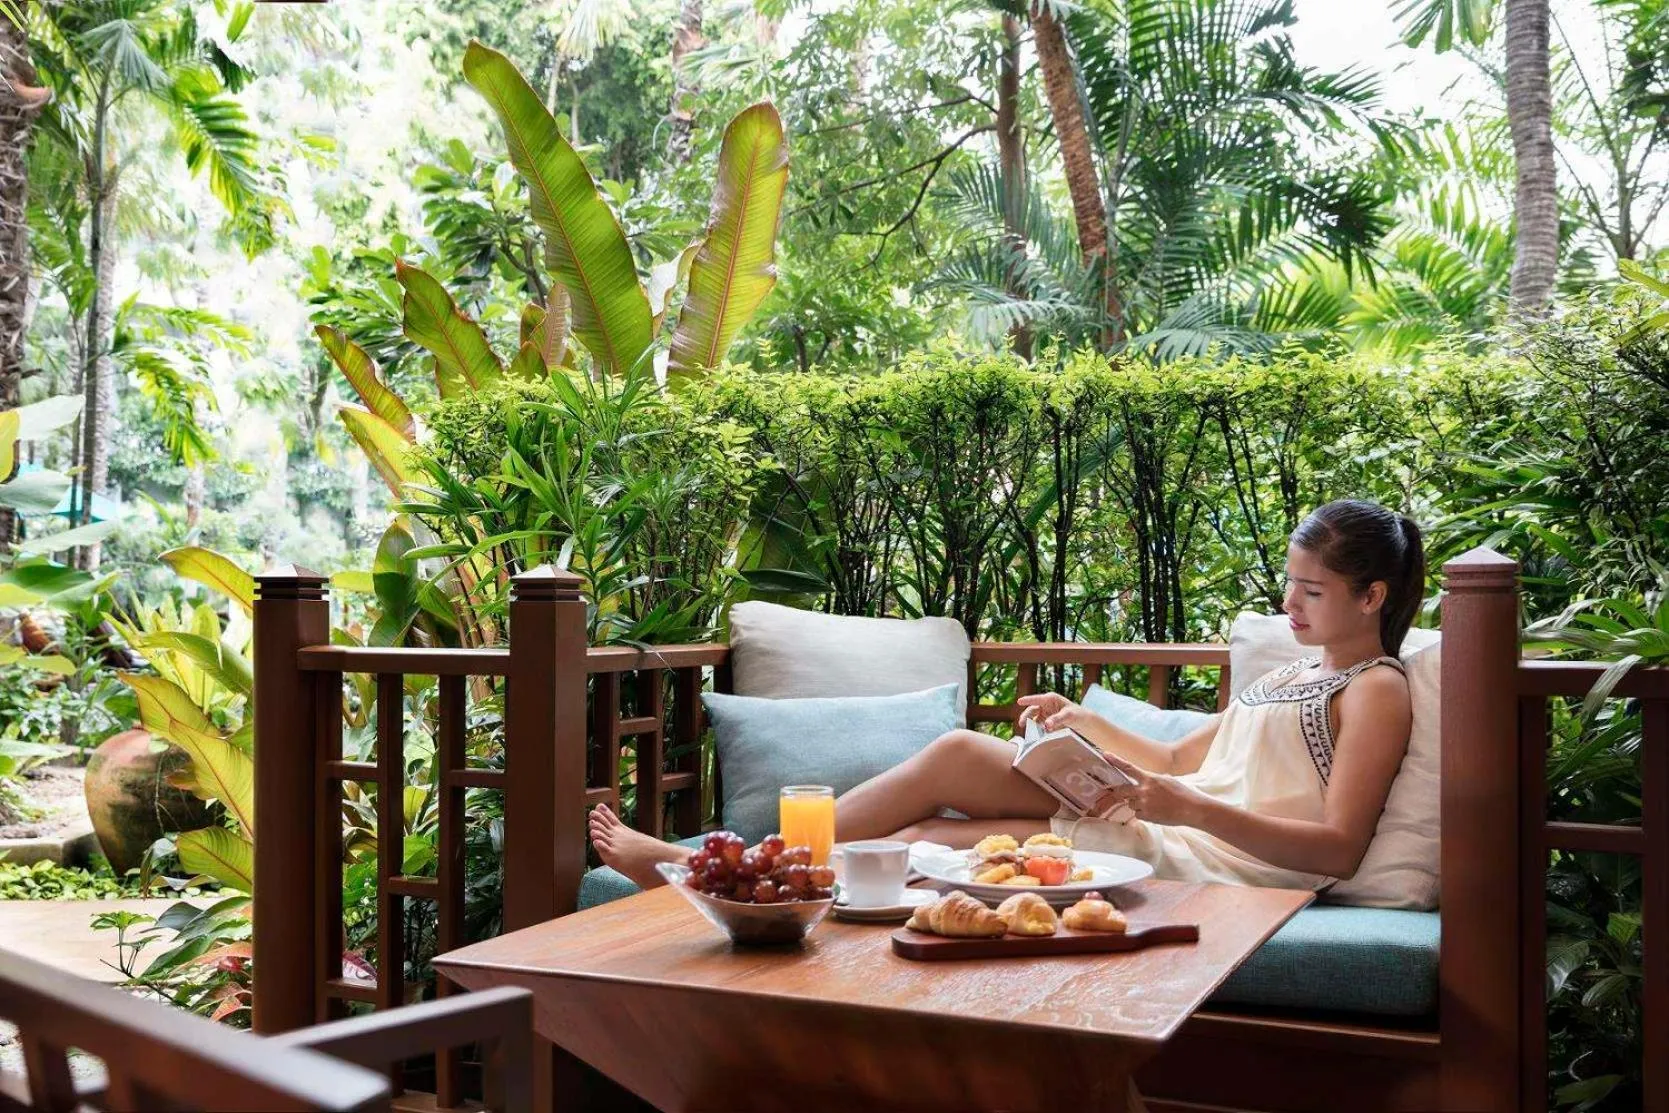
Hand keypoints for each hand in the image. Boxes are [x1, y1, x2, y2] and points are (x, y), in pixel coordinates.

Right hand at [1016, 691, 1086, 734]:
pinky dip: (1037, 731)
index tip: (1019, 701)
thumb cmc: (1077, 714)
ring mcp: (1045, 714)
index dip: (1027, 700)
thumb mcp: (1068, 715)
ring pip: (1033, 720)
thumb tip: (1046, 725)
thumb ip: (1057, 719)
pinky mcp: (1046, 722)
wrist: (1082, 721)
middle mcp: (1045, 705)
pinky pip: (1038, 727)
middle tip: (1022, 724)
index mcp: (1050, 699)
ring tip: (1030, 734)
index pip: (1036, 699)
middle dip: (1026, 717)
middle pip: (1032, 710)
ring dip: (1031, 726)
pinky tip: (1037, 736)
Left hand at [1094, 752, 1211, 827]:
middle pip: (1122, 790)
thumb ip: (1153, 780)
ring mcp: (1144, 804)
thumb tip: (1146, 781)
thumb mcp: (1168, 780)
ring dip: (1137, 804)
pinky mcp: (1147, 816)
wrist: (1192, 809)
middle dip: (1120, 792)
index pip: (1128, 767)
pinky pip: (1138, 814)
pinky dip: (1144, 814)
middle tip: (1121, 793)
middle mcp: (1144, 791)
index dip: (1115, 760)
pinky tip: (1156, 812)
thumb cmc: (1183, 793)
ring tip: (1153, 805)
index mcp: (1150, 778)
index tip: (1105, 754)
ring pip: (1131, 804)